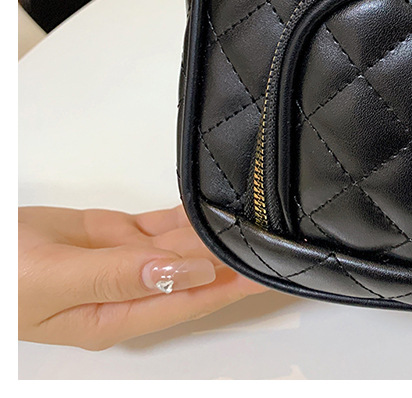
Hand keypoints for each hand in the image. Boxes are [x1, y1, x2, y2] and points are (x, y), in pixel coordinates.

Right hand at [19, 205, 263, 349]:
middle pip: (192, 274)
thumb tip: (188, 273)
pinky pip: (159, 226)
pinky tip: (211, 210)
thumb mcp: (59, 282)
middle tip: (271, 239)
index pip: (189, 302)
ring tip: (251, 220)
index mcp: (115, 316)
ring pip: (179, 247)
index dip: (230, 288)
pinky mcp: (115, 235)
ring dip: (212, 235)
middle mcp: (127, 290)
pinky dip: (184, 217)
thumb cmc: (7, 278)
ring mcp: (123, 260)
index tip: (266, 274)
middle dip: (231, 259)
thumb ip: (122, 276)